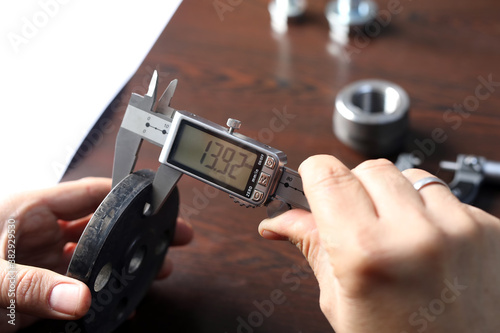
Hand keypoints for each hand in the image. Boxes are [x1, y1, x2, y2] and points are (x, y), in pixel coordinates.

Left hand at [0, 178, 192, 331]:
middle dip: (138, 230)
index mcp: (31, 210)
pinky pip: (81, 284)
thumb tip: (79, 299)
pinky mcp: (42, 285)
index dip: (126, 195)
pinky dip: (102, 291)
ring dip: (127, 262)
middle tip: (171, 235)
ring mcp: (45, 259)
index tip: (155, 201)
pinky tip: (121, 301)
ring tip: (158, 268)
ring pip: (96, 255)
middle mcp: (43, 232)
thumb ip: (33, 287)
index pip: (90, 193)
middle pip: (103, 223)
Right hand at [259, 155, 499, 332]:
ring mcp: (457, 227)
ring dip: (393, 197)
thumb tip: (281, 220)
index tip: (313, 185)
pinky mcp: (486, 227)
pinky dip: (426, 211)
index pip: (327, 174)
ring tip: (394, 236)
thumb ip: (312, 246)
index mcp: (366, 253)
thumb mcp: (339, 302)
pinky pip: (441, 195)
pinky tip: (424, 243)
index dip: (313, 176)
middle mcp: (415, 233)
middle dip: (353, 189)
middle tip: (354, 223)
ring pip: (407, 175)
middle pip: (367, 168)